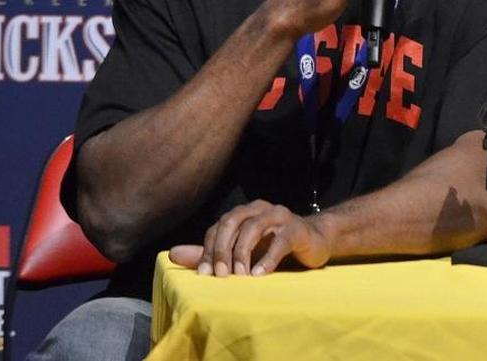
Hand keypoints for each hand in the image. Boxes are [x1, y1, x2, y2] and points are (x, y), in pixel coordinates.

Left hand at [168, 199, 330, 276]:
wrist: (314, 242)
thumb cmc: (274, 247)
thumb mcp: (241, 251)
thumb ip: (210, 252)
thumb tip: (172, 253)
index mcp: (244, 212)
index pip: (218, 227)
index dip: (209, 250)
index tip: (205, 275)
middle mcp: (260, 209)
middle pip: (232, 222)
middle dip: (222, 250)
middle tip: (220, 276)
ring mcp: (280, 217)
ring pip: (253, 228)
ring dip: (243, 253)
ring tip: (240, 276)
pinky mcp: (297, 230)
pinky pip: (280, 241)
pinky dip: (268, 258)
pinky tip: (260, 275)